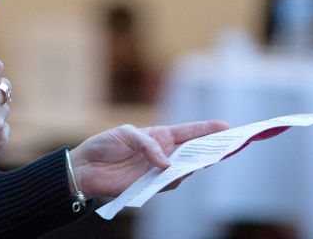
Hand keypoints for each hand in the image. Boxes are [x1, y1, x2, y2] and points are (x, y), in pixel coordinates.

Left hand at [69, 119, 228, 198]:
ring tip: (206, 161)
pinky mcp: (151, 186)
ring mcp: (159, 170)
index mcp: (160, 135)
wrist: (86, 168)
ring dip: (195, 165)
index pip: (189, 132)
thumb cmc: (105, 144)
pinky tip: (178, 174)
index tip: (226, 126)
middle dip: (210, 149)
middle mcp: (164, 153)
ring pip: (185, 170)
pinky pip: (169, 185)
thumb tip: (167, 164)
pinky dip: (175, 180)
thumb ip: (148, 145)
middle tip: (226, 147)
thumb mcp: (126, 134)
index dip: (207, 129)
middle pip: (193, 151)